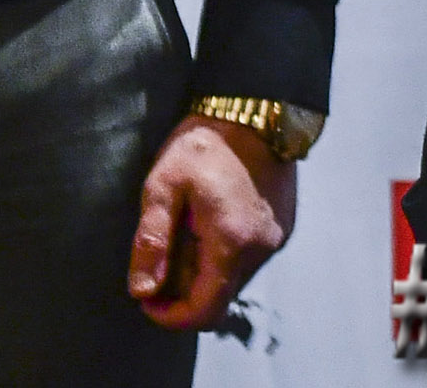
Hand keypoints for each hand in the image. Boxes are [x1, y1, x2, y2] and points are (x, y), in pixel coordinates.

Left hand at [129, 115, 296, 331]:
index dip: (169, 316)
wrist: (258, 110)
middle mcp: (260, 248)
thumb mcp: (163, 186)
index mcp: (230, 242)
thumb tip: (143, 289)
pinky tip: (210, 225)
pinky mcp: (283, 225)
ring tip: (185, 236)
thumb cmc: (204, 145)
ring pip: (234, 279)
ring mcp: (276, 237)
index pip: (203, 311)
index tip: (147, 297)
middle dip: (184, 292)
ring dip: (205, 273)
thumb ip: (152, 241)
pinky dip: (225, 256)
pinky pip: (250, 259)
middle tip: (160, 262)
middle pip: (218, 298)